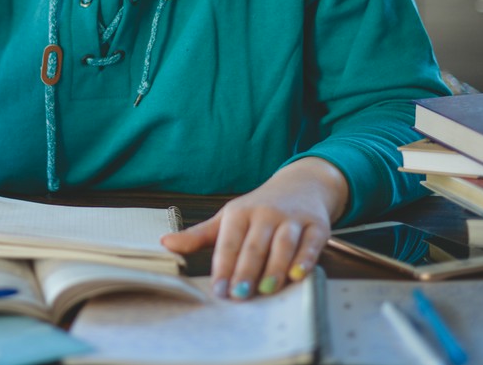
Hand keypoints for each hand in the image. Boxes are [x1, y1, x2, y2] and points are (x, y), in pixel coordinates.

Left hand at [160, 157, 347, 298]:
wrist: (301, 186)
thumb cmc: (258, 209)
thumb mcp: (227, 219)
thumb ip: (199, 235)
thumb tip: (165, 244)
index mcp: (239, 213)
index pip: (228, 242)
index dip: (223, 266)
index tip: (218, 290)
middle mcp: (265, 214)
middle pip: (254, 245)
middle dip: (246, 271)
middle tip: (239, 296)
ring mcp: (292, 219)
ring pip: (283, 244)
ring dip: (274, 267)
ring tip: (265, 290)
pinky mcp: (317, 225)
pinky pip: (311, 243)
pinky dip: (305, 259)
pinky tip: (298, 275)